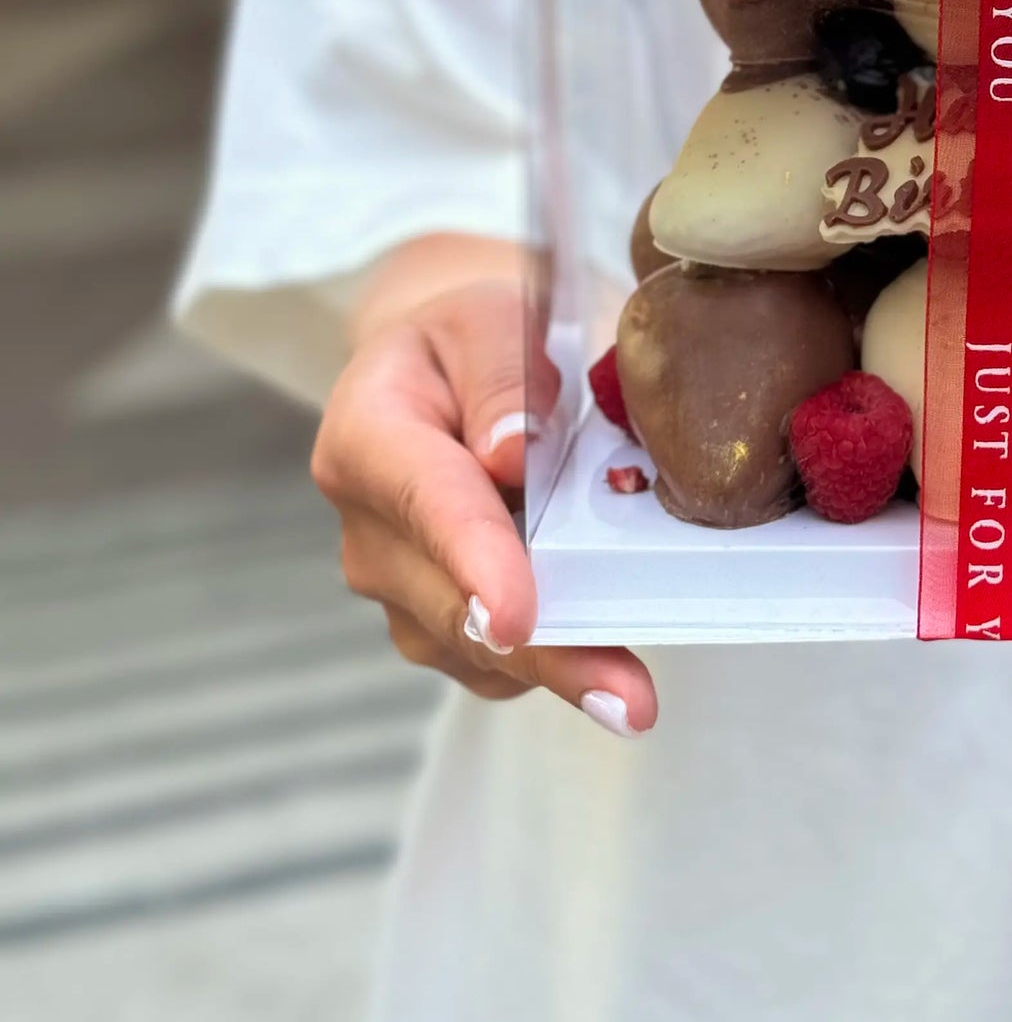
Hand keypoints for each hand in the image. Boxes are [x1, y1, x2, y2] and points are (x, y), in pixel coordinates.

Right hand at [311, 270, 657, 734]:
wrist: (452, 374)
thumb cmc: (476, 341)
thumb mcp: (491, 320)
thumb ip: (501, 378)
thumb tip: (511, 455)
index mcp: (366, 437)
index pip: (426, 502)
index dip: (475, 560)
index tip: (518, 615)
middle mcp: (368, 530)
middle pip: (453, 603)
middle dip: (542, 651)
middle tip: (627, 700)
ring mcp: (399, 589)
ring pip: (477, 650)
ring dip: (559, 671)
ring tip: (634, 694)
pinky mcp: (438, 628)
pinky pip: (499, 665)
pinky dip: (557, 663)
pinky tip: (611, 660)